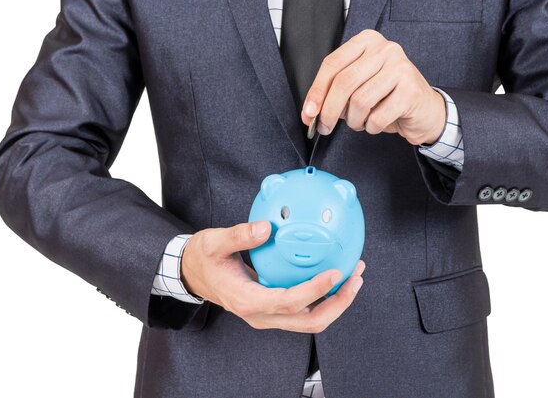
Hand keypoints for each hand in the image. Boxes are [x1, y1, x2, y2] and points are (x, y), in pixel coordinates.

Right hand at [180, 220, 365, 332]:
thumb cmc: (202, 259)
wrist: (192, 275)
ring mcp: (268, 316)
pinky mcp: (272, 310)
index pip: (288, 303)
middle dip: (337, 304)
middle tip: (355, 279)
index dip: (315, 291)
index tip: (334, 273)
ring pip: (310, 320)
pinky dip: (324, 298)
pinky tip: (334, 276)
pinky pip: (304, 311)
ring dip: (335, 303)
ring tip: (354, 278)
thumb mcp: (213, 242)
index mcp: (247, 301)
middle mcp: (261, 314)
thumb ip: (239, 235)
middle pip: (309, 321)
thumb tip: (265, 227)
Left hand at [301, 29, 445, 144]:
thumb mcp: (358, 86)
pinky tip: (377, 123)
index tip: (307, 113)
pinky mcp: (411, 90)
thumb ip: (334, 91)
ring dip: (354, 121)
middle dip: (329, 111)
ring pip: (360, 101)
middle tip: (324, 127)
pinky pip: (377, 117)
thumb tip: (310, 112)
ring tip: (360, 122)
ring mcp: (400, 68)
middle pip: (343, 82)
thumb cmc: (387, 97)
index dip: (316, 91)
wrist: (424, 110)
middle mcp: (385, 49)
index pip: (332, 64)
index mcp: (367, 41)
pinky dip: (371, 127)